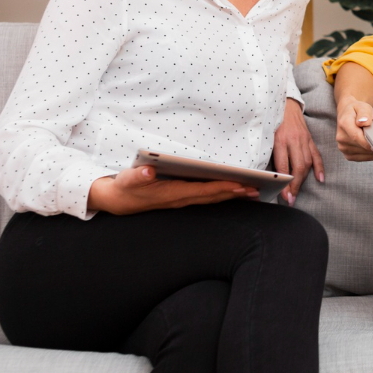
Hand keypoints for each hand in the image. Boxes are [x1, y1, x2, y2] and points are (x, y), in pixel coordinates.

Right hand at [88, 165, 257, 214]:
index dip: (222, 188)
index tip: (239, 185)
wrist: (116, 201)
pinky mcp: (180, 198)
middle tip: (256, 190)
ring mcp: (181, 200)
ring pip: (211, 199)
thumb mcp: (127, 180)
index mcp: (172, 193)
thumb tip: (148, 171)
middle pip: (212, 197)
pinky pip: (205, 198)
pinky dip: (221, 195)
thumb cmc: (125, 187)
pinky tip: (232, 192)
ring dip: (231, 196)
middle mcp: (180, 199)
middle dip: (234, 194)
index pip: (202, 191)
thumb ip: (137, 176)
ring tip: (251, 192)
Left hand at [273, 98, 324, 205]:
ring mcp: (304, 139)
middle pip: (298, 167)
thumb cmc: (273, 121)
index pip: (283, 166)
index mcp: (280, 140)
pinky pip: (316, 155)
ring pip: (307, 163)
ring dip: (303, 180)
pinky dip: (319, 167)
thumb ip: (269, 152)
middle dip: (295, 186)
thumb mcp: (267, 135)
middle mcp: (294, 140)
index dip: (284, 182)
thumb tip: (268, 173)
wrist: (286, 103)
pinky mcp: (310, 139)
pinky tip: (320, 178)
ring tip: (297, 193)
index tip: (284, 195)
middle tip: (291, 199)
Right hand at [336, 93, 372, 161]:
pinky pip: (361, 158)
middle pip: (361, 147)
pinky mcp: (347, 154)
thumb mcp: (362, 107)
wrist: (347, 114)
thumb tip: (364, 122)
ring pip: (362, 154)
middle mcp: (341, 137)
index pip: (357, 136)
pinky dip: (370, 156)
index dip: (369, 142)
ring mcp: (343, 147)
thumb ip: (364, 114)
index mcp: (344, 123)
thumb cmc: (356, 110)